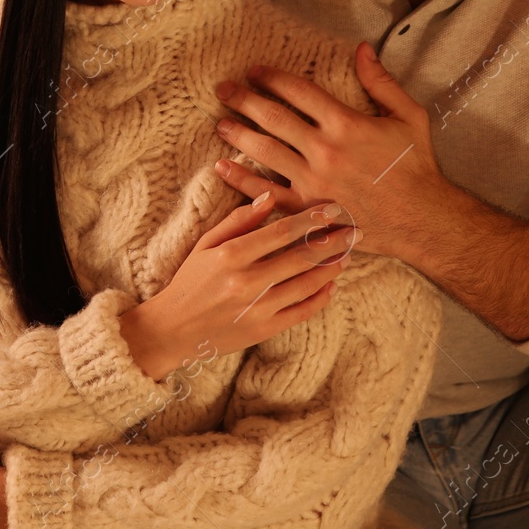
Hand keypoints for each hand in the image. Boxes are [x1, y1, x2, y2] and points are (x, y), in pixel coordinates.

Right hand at [119, 191, 358, 380]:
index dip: (310, 219)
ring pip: (307, 284)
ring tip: (347, 254)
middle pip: (301, 257)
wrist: (174, 330)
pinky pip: (302, 312)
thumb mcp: (207, 244)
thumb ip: (238, 221)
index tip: (332, 209)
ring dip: (331, 268)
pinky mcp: (264, 330)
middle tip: (354, 229)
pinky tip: (331, 284)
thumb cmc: (191, 281)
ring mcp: (257, 309)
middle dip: (332, 241)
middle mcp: (246, 282)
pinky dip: (321, 297)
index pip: (280, 231)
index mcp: (231, 255)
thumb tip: (268, 198)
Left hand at [213, 42, 448, 260]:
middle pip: (273, 117)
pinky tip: (222, 167)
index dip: (272, 78)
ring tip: (221, 122)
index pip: (298, 91)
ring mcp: (313, 181)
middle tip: (223, 90)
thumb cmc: (417, 166)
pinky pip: (267, 193)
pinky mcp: (308, 210)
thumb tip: (362, 48)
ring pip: (265, 152)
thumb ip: (381, 81)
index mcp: (346, 123)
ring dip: (238, 134)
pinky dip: (241, 180)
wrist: (422, 219)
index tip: (254, 71)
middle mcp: (325, 150)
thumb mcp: (409, 116)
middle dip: (244, 99)